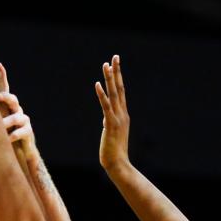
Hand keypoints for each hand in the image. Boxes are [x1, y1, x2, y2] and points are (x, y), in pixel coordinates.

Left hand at [0, 62, 37, 161]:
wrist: (18, 150)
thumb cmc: (2, 134)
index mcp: (7, 106)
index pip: (5, 89)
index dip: (3, 77)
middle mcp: (17, 110)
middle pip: (13, 99)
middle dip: (6, 96)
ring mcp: (24, 121)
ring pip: (18, 116)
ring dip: (8, 120)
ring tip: (2, 125)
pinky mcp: (28, 132)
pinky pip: (23, 131)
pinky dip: (15, 134)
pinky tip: (8, 138)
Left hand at [95, 55, 129, 171]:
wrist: (117, 164)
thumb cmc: (114, 151)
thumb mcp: (112, 133)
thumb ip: (110, 123)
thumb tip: (106, 118)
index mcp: (123, 115)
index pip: (121, 92)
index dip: (118, 77)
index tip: (115, 64)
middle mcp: (122, 113)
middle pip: (120, 88)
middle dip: (117, 72)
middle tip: (115, 56)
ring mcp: (117, 118)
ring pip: (113, 94)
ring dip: (109, 79)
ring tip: (106, 65)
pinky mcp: (110, 124)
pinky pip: (105, 106)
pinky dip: (101, 95)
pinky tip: (97, 84)